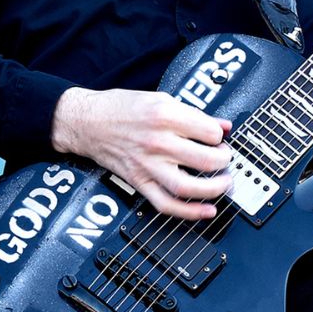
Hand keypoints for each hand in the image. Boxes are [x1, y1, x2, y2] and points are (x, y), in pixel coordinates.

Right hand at [51, 88, 232, 219]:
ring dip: (214, 189)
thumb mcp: (160, 99)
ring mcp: (148, 165)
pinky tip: (207, 211)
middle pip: (205, 160)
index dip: (219, 135)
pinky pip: (166, 204)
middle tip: (225, 158)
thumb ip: (194, 114)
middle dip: (224, 160)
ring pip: (188, 187)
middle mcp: (157, 142)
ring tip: (224, 183)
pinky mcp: (140, 182)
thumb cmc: (121, 108)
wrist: (87, 122)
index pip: (210, 132)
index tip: (218, 137)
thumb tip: (223, 125)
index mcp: (164, 116)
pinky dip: (190, 212)